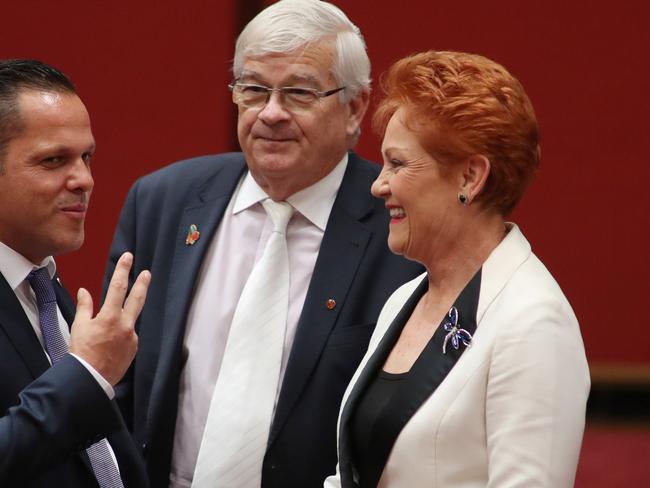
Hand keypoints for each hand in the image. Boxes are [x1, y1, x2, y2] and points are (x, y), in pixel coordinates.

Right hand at [69, 252, 150, 384]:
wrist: (91, 378)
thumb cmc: (82, 353)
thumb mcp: (79, 326)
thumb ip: (85, 307)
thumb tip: (84, 291)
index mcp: (110, 317)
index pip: (118, 287)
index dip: (124, 270)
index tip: (129, 258)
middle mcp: (125, 325)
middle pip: (137, 299)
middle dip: (142, 284)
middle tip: (147, 273)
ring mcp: (132, 337)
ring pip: (131, 320)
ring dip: (124, 319)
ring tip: (109, 330)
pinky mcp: (134, 348)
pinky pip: (130, 336)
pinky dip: (122, 335)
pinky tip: (111, 344)